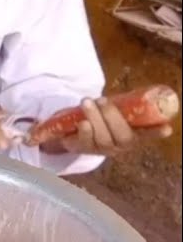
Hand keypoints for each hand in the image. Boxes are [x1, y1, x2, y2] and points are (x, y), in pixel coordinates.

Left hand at [39, 97, 172, 154]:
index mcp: (132, 134)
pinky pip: (87, 142)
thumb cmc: (100, 119)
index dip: (156, 132)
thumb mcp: (112, 111)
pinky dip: (85, 131)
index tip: (167, 128)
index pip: (147, 134)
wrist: (73, 131)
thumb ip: (121, 106)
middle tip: (103, 100)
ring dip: (95, 118)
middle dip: (112, 117)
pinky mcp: (85, 150)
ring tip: (87, 102)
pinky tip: (82, 122)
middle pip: (123, 136)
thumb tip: (132, 92)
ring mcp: (103, 150)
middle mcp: (121, 145)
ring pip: (103, 138)